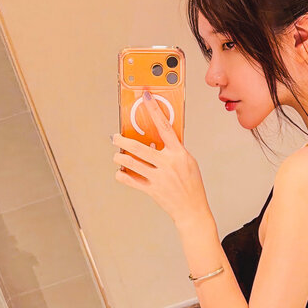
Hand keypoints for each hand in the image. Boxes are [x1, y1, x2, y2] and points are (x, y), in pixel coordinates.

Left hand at [112, 93, 209, 229]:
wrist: (192, 209)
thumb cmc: (191, 185)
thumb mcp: (188, 162)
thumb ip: (173, 150)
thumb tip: (156, 139)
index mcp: (178, 154)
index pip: (164, 126)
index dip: (154, 110)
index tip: (146, 98)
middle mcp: (168, 164)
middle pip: (139, 147)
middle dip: (122, 140)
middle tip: (115, 137)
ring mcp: (159, 178)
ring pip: (130, 163)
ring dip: (119, 157)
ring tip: (117, 155)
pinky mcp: (151, 190)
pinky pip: (130, 180)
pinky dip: (122, 176)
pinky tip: (120, 172)